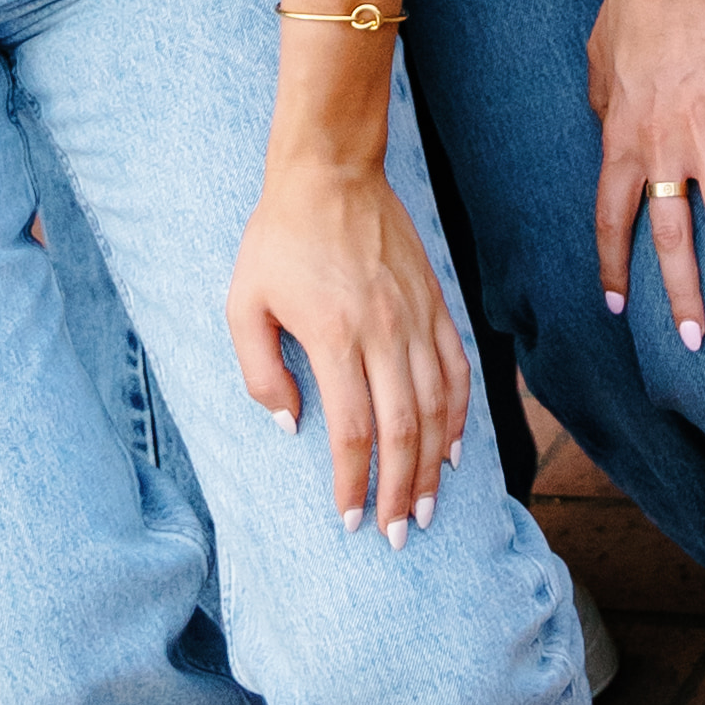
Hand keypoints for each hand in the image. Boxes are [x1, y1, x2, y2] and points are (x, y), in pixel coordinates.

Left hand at [226, 151, 471, 543]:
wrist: (330, 170)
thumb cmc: (278, 237)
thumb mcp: (243, 303)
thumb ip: (260, 372)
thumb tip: (291, 427)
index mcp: (334, 335)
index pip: (352, 430)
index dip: (353, 482)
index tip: (350, 519)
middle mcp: (383, 330)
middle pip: (403, 429)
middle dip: (402, 490)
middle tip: (400, 534)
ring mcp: (415, 315)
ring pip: (438, 405)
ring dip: (436, 463)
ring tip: (429, 506)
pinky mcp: (435, 300)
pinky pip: (457, 366)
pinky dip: (461, 412)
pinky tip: (456, 447)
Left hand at [589, 0, 704, 346]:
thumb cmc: (631, 3)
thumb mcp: (598, 61)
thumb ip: (603, 107)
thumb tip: (608, 130)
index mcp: (619, 137)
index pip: (611, 219)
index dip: (614, 265)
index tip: (619, 306)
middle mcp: (661, 145)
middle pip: (670, 237)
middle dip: (683, 295)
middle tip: (696, 342)